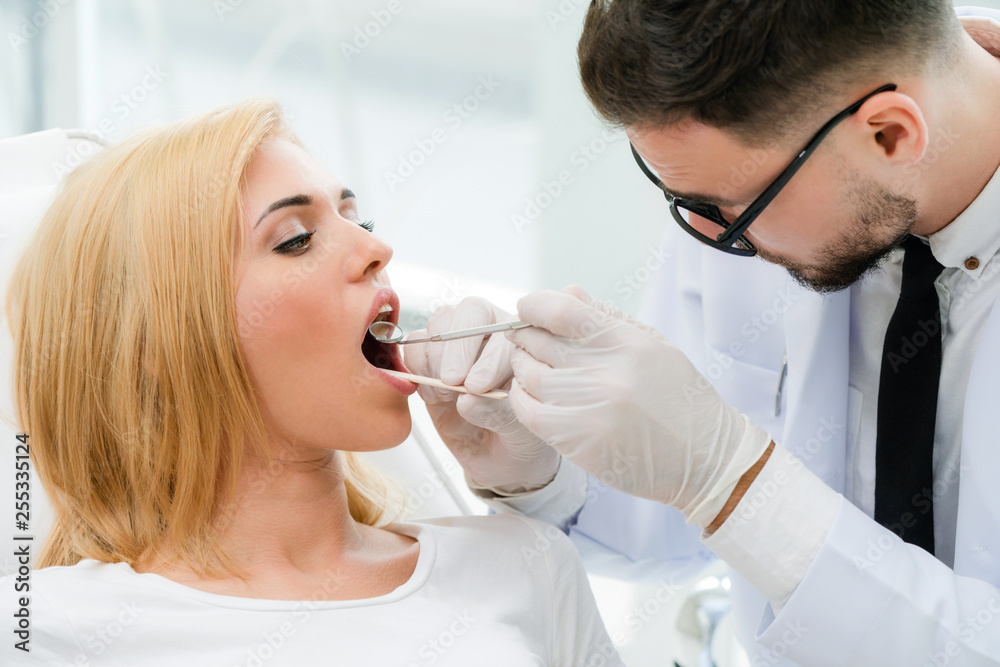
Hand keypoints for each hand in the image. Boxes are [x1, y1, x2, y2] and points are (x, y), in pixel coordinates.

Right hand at [403, 297, 560, 493]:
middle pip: (469, 312)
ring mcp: (459, 344)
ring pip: (439, 324)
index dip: (488, 356)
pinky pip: (415, 347)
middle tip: (451, 383)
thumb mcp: (520, 433)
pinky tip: (434, 397)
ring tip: (446, 395)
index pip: (505, 329)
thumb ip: (499, 413)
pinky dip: (416, 369)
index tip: (479, 387)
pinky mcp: (432, 360)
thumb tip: (467, 400)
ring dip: (436, 359)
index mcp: (524, 343)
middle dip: (457, 348)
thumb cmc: (520, 439)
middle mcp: (492, 334)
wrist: (499, 458)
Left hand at [505, 286, 772, 527]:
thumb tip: (566, 290)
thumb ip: (607, 318)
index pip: (563, 311)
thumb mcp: (654, 346)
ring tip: (525, 364)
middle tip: (521, 337)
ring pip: (530, 376)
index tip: (526, 306)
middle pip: (540, 342)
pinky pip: (531, 413)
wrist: (706, 458)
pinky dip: (521, 399)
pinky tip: (527, 394)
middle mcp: (609, 373)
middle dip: (524, 336)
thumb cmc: (680, 398)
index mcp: (629, 343)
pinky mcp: (580, 442)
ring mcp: (592, 409)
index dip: (535, 305)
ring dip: (520, 366)